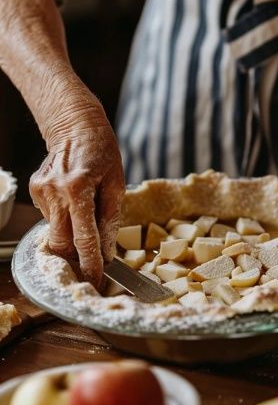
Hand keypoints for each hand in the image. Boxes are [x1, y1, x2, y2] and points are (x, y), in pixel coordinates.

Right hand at [30, 113, 124, 286]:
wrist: (75, 126)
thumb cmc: (102, 152)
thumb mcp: (116, 183)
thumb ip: (109, 217)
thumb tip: (107, 250)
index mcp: (78, 189)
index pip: (84, 238)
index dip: (91, 262)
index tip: (97, 278)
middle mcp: (54, 192)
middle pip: (61, 242)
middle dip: (76, 259)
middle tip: (92, 267)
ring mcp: (41, 191)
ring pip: (54, 233)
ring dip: (70, 238)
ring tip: (86, 224)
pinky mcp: (35, 190)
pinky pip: (50, 218)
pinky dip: (64, 220)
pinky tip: (74, 206)